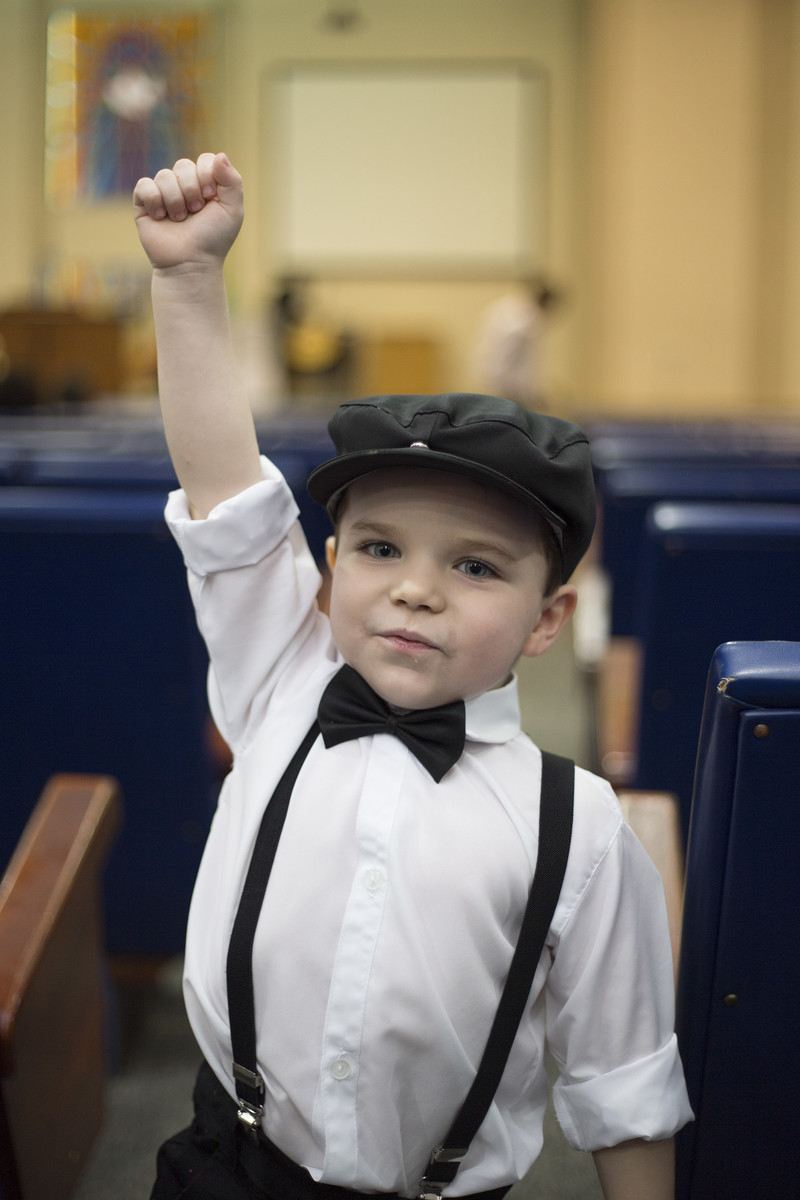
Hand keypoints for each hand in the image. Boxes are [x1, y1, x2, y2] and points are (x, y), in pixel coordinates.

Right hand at [133, 152, 243, 270]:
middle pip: (183, 165)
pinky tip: (161, 217)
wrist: (190, 263)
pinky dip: (155, 201)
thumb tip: (220, 155)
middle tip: (195, 212)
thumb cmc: (213, 239)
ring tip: (180, 220)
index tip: (210, 198)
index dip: (207, 176)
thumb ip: (232, 181)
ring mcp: (163, 193)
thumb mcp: (232, 211)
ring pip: (164, 176)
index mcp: (206, 183)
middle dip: (192, 191)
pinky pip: (144, 185)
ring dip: (175, 201)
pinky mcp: (144, 202)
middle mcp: (184, 185)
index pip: (205, 159)